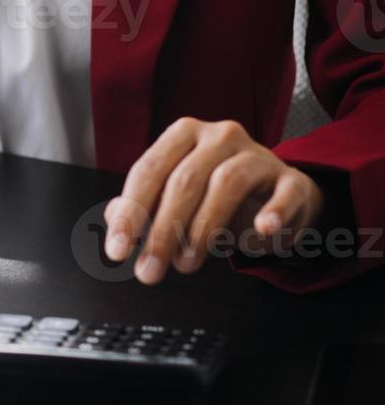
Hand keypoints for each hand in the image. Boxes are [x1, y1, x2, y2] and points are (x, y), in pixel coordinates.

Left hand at [102, 117, 323, 284]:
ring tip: (187, 264)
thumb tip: (113, 219)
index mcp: (183, 135)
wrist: (279, 196)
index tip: (117, 252)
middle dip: (162, 230)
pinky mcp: (292, 179)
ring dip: (202, 229)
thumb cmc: (216, 196)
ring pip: (226, 184)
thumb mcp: (176, 197)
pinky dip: (272, 212)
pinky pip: (284, 193)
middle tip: (150, 270)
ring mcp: (258, 154)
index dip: (130, 212)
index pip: (148, 170)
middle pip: (184, 180)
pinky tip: (260, 231)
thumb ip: (143, 205)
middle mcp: (218, 136)